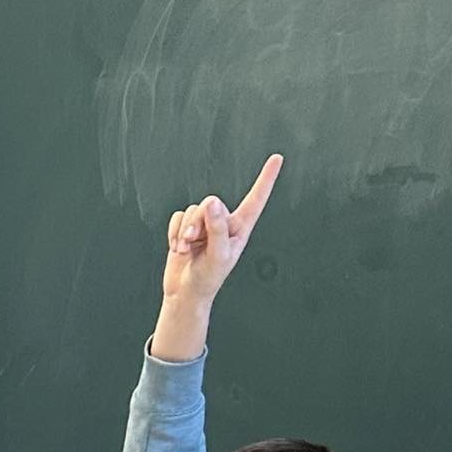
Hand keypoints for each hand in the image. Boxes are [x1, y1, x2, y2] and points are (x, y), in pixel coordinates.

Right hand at [150, 154, 283, 362]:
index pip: (255, 199)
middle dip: (198, 221)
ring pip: (193, 210)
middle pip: (211, 203)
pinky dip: (174, 232)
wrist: (184, 293)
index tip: (277, 159)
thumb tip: (212, 203)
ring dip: (184, 231)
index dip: (266, 179)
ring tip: (185, 249)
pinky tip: (177, 248)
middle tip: (192, 241)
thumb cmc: (207, 279)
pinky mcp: (186, 227)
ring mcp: (205, 225)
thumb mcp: (218, 256)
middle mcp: (223, 223)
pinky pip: (178, 216)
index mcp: (239, 229)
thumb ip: (217, 228)